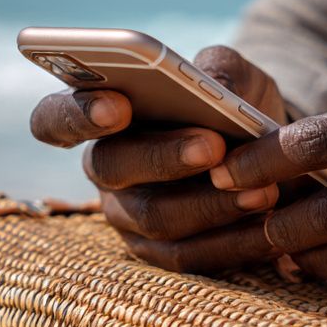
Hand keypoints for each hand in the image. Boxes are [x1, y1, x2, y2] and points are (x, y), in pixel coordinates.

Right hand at [29, 46, 293, 270]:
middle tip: (214, 147)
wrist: (263, 153)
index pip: (54, 119)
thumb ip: (219, 69)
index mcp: (97, 114)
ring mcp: (126, 216)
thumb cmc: (231, 103)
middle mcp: (103, 168)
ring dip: (211, 204)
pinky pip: (189, 256)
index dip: (76, 114)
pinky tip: (271, 224)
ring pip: (155, 218)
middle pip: (112, 167)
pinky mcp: (160, 253)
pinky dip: (234, 241)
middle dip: (164, 157)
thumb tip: (214, 87)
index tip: (118, 105)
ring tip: (262, 190)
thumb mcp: (232, 75)